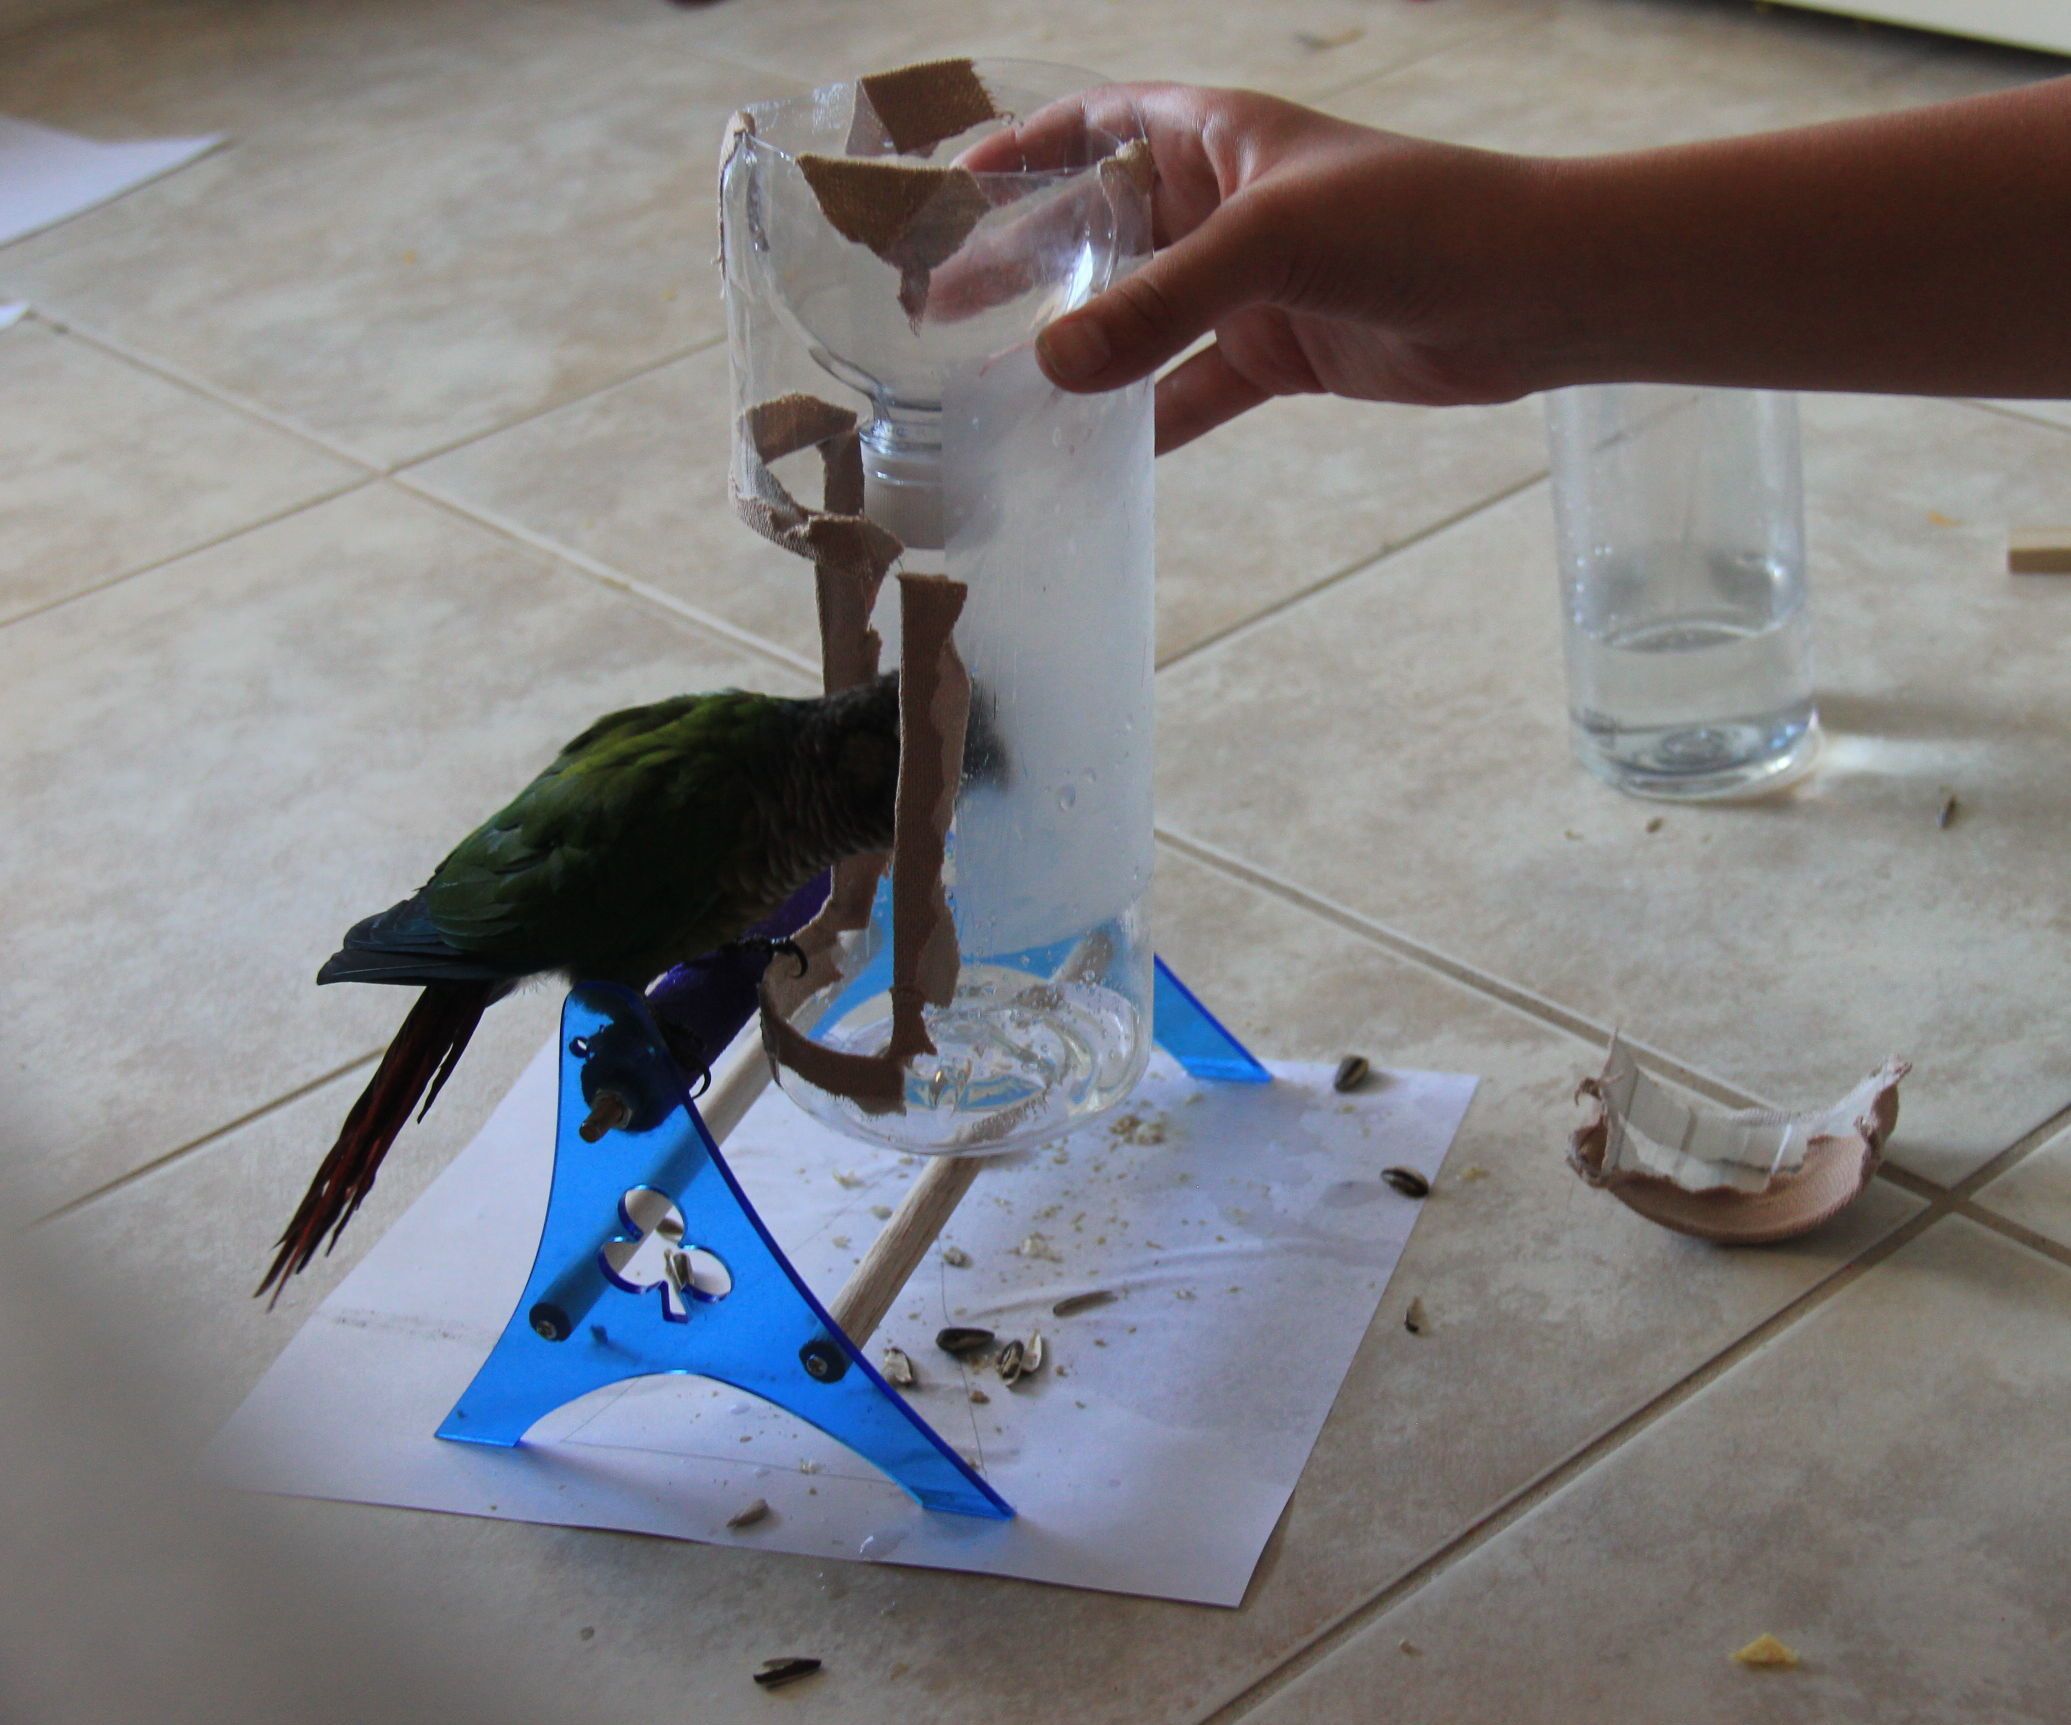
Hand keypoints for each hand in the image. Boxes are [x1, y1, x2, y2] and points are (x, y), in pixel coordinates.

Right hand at [967, 84, 1562, 451]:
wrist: (1533, 294)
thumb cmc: (1416, 222)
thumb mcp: (1273, 243)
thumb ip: (1161, 304)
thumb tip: (1049, 367)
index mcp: (1214, 136)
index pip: (1094, 127)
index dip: (1021, 152)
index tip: (948, 193)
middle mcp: (1223, 205)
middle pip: (1098, 231)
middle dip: (1022, 265)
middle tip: (938, 310)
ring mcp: (1249, 284)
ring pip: (1136, 319)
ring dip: (1072, 352)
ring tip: (991, 386)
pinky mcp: (1279, 354)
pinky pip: (1190, 391)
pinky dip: (1143, 422)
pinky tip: (1090, 455)